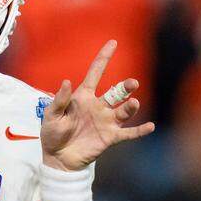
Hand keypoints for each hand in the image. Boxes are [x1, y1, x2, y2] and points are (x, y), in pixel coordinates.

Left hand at [41, 40, 154, 170]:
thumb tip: (66, 81)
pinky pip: (128, 133)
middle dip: (125, 87)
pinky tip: (150, 126)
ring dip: (131, 107)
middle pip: (116, 92)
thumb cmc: (53, 133)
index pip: (96, 73)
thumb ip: (59, 100)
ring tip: (134, 103)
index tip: (113, 43)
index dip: (104, 58)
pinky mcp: (110, 137)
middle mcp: (98, 106)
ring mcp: (106, 121)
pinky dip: (139, 130)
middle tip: (132, 84)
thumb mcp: (51, 116)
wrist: (58, 158)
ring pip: (123, 111)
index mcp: (83, 96)